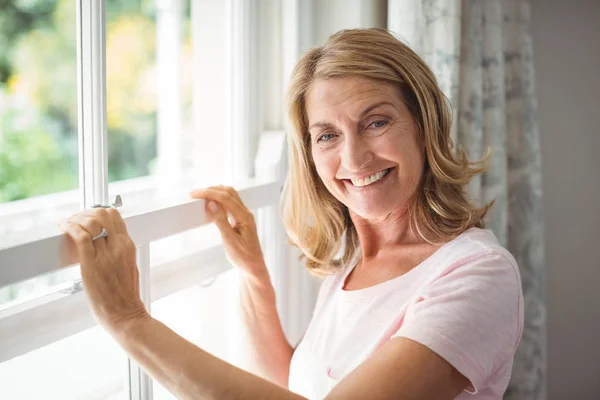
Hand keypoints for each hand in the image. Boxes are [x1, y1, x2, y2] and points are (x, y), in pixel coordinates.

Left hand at [60, 208, 147, 331]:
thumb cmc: (125, 296)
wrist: (125, 314)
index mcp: (128, 246)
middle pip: (102, 214)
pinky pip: (80, 236)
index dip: (99, 212)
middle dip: (87, 213)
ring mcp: (105, 254)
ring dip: (75, 219)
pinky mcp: (91, 263)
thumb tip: (107, 241)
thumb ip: (120, 251)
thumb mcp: (129, 266)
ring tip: (68, 224)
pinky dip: (70, 228)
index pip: (114, 216)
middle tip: (77, 220)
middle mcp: (118, 246)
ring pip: (90, 222)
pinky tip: (64, 228)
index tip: (89, 218)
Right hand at [190, 186, 267, 279]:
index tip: (195, 194)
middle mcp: (246, 213)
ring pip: (230, 196)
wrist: (253, 268)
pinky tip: (211, 206)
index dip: (209, 193)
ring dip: (215, 193)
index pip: (226, 198)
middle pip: (229, 192)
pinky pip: (230, 204)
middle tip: (195, 194)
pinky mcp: (241, 220)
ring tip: (201, 197)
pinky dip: (219, 201)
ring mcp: (244, 216)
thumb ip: (221, 221)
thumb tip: (211, 204)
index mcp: (245, 217)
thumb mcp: (230, 240)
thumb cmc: (244, 258)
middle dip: (211, 190)